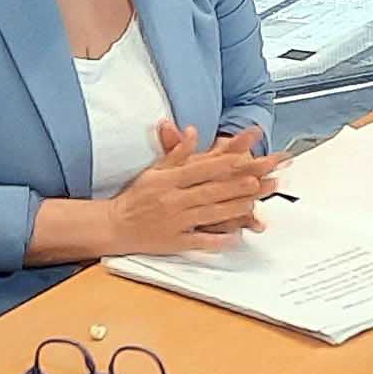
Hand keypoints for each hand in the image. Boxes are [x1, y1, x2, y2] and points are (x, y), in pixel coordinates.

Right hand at [103, 119, 279, 254]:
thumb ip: (176, 153)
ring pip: (209, 214)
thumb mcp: (154, 170)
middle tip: (258, 181)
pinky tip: (234, 237)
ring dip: (232, 209)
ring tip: (253, 203)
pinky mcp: (175, 242)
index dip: (222, 164)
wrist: (114, 225)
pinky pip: (199, 241)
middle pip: (209, 192)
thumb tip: (192, 131)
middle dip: (235, 187)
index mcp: (168, 180)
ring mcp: (175, 222)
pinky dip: (217, 240)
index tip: (242, 158)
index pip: (199, 170)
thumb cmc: (136, 197)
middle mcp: (172, 200)